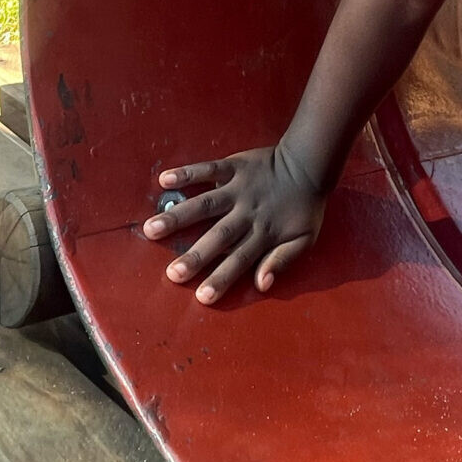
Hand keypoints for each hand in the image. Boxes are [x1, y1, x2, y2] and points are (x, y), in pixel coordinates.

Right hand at [143, 146, 325, 304]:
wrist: (310, 165)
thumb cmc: (304, 207)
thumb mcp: (305, 238)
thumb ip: (283, 260)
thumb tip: (262, 284)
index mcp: (264, 233)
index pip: (241, 260)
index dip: (222, 278)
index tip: (202, 297)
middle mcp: (248, 212)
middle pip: (219, 236)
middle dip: (197, 256)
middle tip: (173, 273)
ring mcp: (239, 189)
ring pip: (206, 204)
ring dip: (179, 216)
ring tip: (152, 229)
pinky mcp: (234, 167)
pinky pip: (208, 169)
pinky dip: (187, 173)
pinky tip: (165, 180)